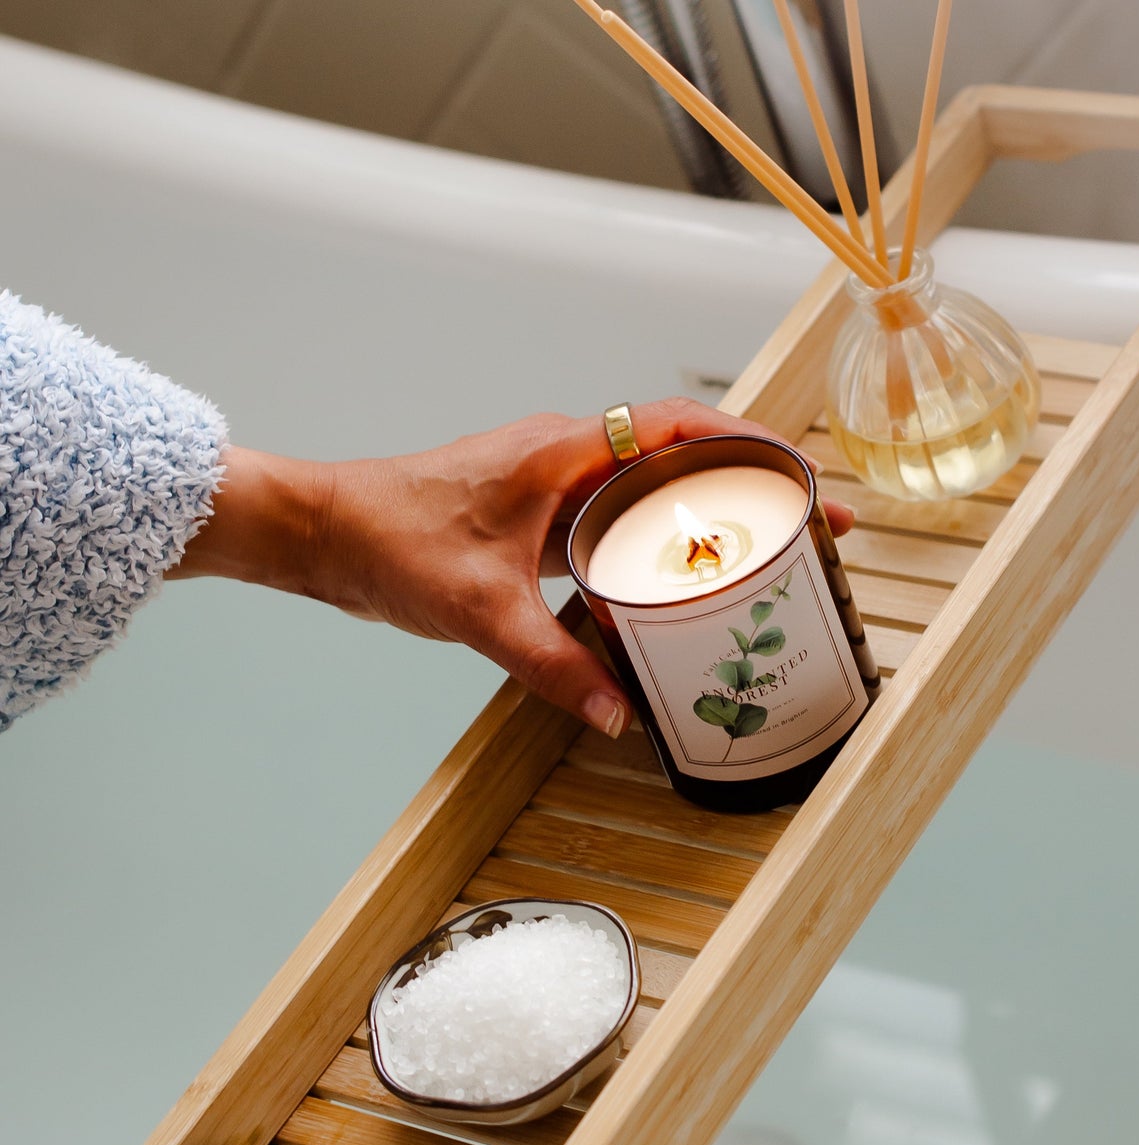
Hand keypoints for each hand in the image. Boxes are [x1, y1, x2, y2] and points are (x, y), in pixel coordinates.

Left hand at [170, 398, 853, 735]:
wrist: (323, 531)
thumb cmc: (388, 540)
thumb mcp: (479, 610)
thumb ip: (553, 665)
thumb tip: (617, 715)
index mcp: (565, 449)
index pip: (681, 427)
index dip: (750, 448)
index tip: (803, 480)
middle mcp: (568, 455)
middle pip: (682, 457)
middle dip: (749, 486)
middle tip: (807, 530)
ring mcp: (555, 484)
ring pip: (650, 489)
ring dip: (704, 515)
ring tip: (761, 557)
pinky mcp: (539, 516)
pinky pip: (615, 522)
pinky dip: (654, 545)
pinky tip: (675, 589)